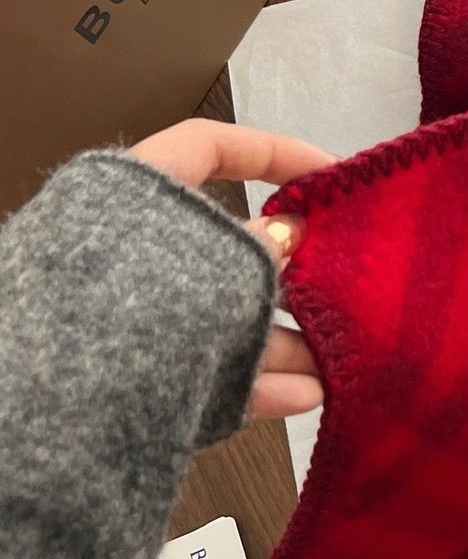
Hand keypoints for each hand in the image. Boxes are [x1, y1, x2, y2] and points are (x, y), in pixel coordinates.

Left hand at [129, 119, 333, 420]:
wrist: (31, 410)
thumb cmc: (113, 309)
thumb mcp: (196, 262)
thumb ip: (250, 248)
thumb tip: (291, 234)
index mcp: (134, 198)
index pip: (209, 148)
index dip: (272, 152)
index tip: (330, 176)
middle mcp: (133, 254)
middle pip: (228, 250)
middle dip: (293, 273)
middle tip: (346, 284)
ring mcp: (135, 319)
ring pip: (223, 320)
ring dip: (283, 340)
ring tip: (337, 359)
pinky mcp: (136, 375)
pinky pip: (204, 372)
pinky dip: (255, 382)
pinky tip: (305, 393)